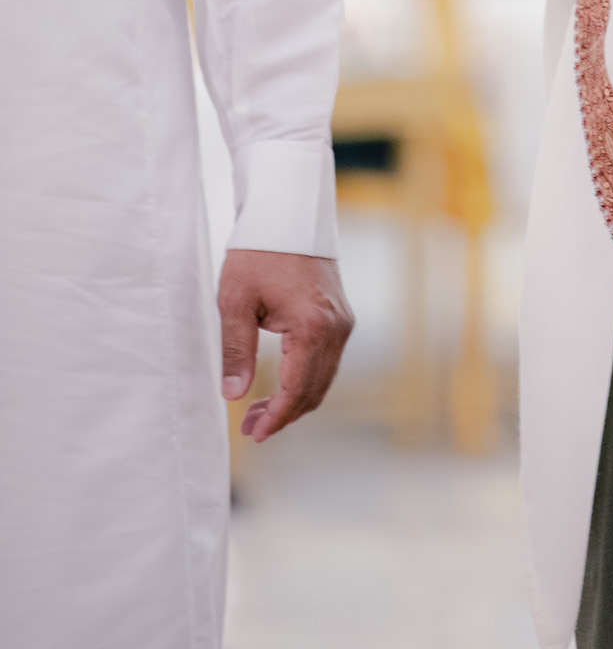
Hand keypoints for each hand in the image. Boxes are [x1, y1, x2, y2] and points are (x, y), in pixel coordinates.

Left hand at [219, 248, 353, 442]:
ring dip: (295, 398)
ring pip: (324, 377)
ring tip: (259, 410)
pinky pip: (327, 359)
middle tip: (250, 428)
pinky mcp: (340, 314)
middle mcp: (336, 327)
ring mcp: (342, 321)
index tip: (253, 434)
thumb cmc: (259, 252)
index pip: (298, 390)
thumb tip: (234, 395)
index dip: (276, 417)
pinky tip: (282, 382)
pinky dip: (306, 378)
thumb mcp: (236, 301)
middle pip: (315, 389)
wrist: (287, 213)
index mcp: (313, 327)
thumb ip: (236, 350)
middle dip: (284, 414)